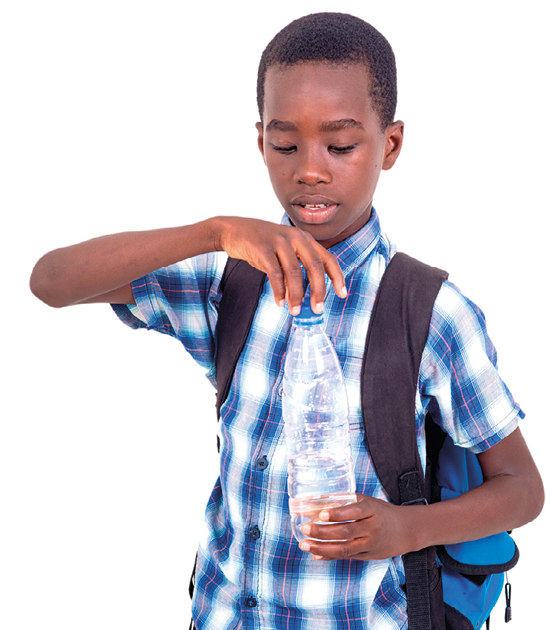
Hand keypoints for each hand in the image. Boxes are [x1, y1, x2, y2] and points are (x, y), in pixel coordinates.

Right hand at [213, 216, 346, 313]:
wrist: (233, 230)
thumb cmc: (260, 244)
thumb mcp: (284, 249)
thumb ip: (297, 265)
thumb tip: (307, 293)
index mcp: (304, 238)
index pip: (327, 258)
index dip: (337, 277)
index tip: (342, 294)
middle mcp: (295, 237)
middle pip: (314, 266)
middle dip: (318, 291)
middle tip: (318, 308)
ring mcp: (279, 241)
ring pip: (294, 272)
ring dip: (296, 295)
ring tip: (295, 310)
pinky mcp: (262, 248)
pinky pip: (275, 274)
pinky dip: (278, 291)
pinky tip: (280, 301)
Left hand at [298, 494, 414, 560]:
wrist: (405, 531)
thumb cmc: (381, 512)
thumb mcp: (367, 501)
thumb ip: (345, 502)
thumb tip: (316, 502)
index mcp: (372, 510)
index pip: (354, 512)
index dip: (338, 514)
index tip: (322, 514)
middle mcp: (372, 528)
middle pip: (346, 532)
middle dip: (322, 532)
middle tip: (304, 528)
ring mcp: (370, 544)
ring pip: (344, 549)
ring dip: (321, 548)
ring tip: (304, 544)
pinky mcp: (367, 556)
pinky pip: (346, 557)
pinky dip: (329, 556)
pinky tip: (315, 554)